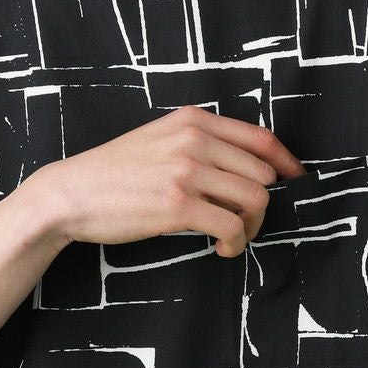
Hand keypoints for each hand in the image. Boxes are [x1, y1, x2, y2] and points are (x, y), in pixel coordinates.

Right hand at [37, 105, 306, 257]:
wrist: (72, 192)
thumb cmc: (116, 171)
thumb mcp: (161, 138)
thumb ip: (200, 142)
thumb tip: (248, 167)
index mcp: (193, 120)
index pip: (260, 138)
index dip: (287, 162)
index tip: (295, 180)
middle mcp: (194, 139)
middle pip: (263, 174)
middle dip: (261, 203)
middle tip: (243, 221)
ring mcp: (187, 170)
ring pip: (255, 199)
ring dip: (251, 226)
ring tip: (232, 236)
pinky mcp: (178, 204)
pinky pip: (231, 225)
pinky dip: (235, 242)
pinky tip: (220, 247)